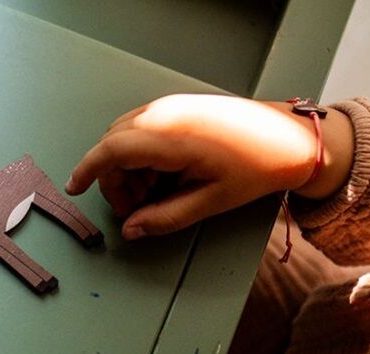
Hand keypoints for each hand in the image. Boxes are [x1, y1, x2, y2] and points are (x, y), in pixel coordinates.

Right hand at [65, 94, 352, 239]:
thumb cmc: (258, 167)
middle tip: (135, 210)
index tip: (75, 188)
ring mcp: (173, 107)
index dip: (87, 171)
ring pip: (127, 136)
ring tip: (153, 196)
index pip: (109, 151)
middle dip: (115, 180)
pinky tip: (164, 176)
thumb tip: (132, 231)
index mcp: (168, 137)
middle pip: (114, 145)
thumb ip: (164, 218)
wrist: (294, 138)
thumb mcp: (209, 202)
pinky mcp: (182, 107)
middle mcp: (164, 115)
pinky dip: (143, 154)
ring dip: (129, 168)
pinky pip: (145, 128)